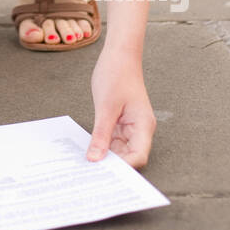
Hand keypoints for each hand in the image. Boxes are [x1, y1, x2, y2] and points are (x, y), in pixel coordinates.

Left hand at [86, 48, 156, 168]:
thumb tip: (95, 159)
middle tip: (90, 174)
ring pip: (119, 151)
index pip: (138, 156)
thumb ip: (101, 135)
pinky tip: (89, 152)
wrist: (119, 55)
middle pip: (129, 157)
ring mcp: (129, 127)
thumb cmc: (116, 74)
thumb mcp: (106, 106)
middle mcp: (139, 129)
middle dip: (113, 166)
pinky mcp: (120, 123)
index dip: (124, 168)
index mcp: (143, 125)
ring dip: (106, 157)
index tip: (104, 174)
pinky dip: (102, 147)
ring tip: (87, 167)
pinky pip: (112, 141)